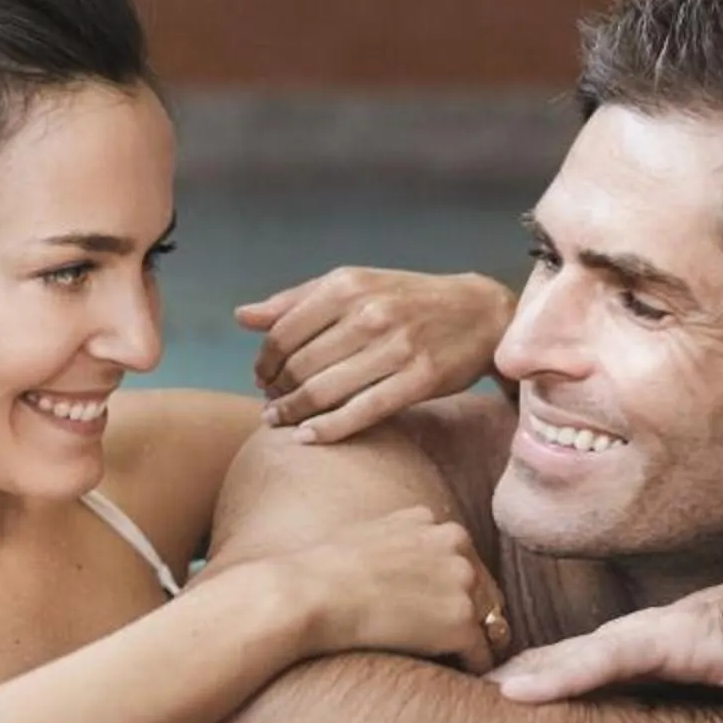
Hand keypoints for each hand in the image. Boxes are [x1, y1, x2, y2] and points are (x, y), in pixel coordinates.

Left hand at [236, 267, 514, 443]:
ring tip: (280, 421)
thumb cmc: (407, 299)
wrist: (480, 313)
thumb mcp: (355, 285)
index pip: (283, 331)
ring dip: (293, 412)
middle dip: (277, 389)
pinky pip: (361, 412)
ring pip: (325, 391)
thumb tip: (242, 317)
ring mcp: (396, 348)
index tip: (261, 378)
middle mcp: (370, 313)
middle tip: (271, 403)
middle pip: (300, 365)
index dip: (264, 361)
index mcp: (348, 285)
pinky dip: (327, 429)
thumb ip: (297, 301)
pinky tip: (307, 437)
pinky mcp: (419, 380)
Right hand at [264, 508, 509, 672]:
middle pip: (483, 589)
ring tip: (454, 663)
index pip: (463, 561)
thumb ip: (401, 536)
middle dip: (470, 615)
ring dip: (473, 642)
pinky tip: (455, 677)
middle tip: (448, 643)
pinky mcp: (461, 623)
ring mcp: (462, 583)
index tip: (437, 613)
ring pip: (488, 621)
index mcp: (434, 523)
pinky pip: (481, 653)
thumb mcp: (369, 531)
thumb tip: (405, 552)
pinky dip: (472, 668)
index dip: (452, 591)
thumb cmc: (324, 569)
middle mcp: (456, 546)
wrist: (309, 594)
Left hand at [488, 555, 722, 700]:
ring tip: (467, 686)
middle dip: (506, 667)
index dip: (528, 672)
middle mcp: (648, 636)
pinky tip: (515, 692)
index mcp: (655, 645)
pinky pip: (606, 660)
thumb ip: (698, 699)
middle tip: (448, 679)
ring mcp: (659, 634)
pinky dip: (560, 675)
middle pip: (561, 656)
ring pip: (569, 658)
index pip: (578, 661)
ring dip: (517, 674)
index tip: (478, 687)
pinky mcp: (678, 640)